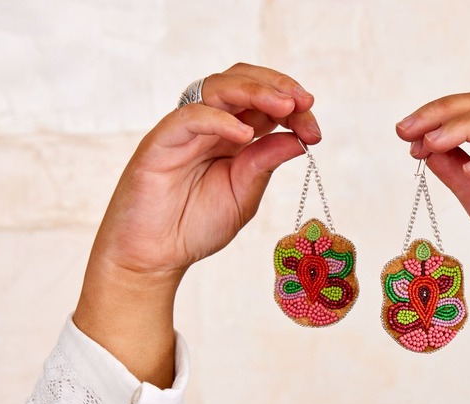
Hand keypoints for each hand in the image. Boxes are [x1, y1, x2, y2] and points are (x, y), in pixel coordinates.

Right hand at [75, 64, 318, 387]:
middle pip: (242, 82)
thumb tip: (299, 139)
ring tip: (284, 106)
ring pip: (217, 88)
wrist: (154, 255)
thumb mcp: (244, 194)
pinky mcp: (161, 140)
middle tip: (304, 103)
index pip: (265, 103)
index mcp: (232, 135)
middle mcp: (210, 125)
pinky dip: (219, 120)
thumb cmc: (195, 226)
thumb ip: (265, 164)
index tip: (315, 131)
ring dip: (255, 91)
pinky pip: (190, 117)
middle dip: (278, 87)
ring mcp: (185, 129)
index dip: (294, 109)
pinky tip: (245, 133)